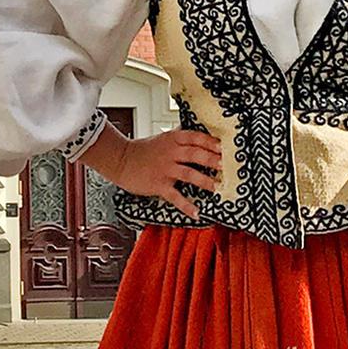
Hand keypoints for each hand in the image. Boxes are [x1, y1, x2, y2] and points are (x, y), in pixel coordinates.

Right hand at [80, 127, 221, 219]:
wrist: (121, 160)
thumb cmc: (142, 150)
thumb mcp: (162, 138)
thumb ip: (180, 138)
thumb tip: (199, 135)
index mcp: (173, 140)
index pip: (196, 138)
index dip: (212, 142)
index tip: (225, 147)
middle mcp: (171, 153)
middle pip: (196, 155)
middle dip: (213, 160)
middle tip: (227, 166)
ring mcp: (165, 169)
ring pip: (189, 174)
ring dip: (205, 181)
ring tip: (217, 187)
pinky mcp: (159, 185)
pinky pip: (175, 196)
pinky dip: (186, 206)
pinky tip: (197, 213)